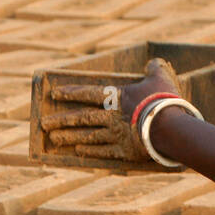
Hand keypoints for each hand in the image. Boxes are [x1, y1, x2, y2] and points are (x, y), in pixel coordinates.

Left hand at [41, 58, 181, 161]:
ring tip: (54, 139)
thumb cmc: (164, 100)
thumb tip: (154, 62)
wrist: (171, 128)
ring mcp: (115, 135)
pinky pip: (103, 151)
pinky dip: (90, 151)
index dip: (71, 92)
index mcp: (116, 98)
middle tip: (44, 124)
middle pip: (81, 118)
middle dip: (61, 120)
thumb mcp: (160, 78)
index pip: (89, 93)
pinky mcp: (124, 151)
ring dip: (69, 137)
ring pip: (87, 136)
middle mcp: (110, 117)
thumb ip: (154, 68)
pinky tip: (79, 151)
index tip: (55, 94)